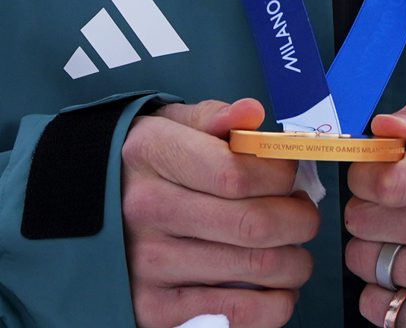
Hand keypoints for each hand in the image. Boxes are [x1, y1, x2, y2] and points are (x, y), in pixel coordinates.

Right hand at [122, 98, 319, 327]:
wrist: (83, 210)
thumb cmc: (144, 162)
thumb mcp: (170, 124)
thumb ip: (215, 117)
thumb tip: (253, 114)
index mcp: (153, 154)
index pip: (237, 172)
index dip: (282, 175)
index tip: (292, 174)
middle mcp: (147, 209)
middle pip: (254, 224)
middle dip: (300, 220)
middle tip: (305, 216)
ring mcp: (148, 264)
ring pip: (255, 269)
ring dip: (295, 264)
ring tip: (295, 252)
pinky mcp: (153, 310)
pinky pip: (236, 314)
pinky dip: (274, 305)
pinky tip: (277, 289)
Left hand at [344, 95, 405, 327]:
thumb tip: (383, 126)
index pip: (386, 182)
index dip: (365, 173)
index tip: (372, 171)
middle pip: (365, 221)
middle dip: (366, 206)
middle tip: (390, 203)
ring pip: (366, 263)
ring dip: (372, 248)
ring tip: (401, 236)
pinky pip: (381, 310)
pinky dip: (381, 294)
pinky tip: (404, 272)